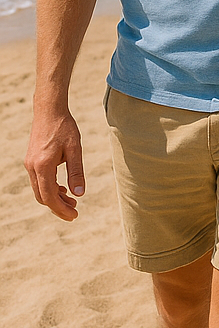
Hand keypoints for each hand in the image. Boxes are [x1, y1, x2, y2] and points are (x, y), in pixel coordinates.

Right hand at [25, 106, 85, 220]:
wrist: (49, 111)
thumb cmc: (64, 127)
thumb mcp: (75, 149)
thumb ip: (76, 172)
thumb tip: (80, 193)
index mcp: (43, 166)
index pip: (50, 196)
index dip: (61, 209)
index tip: (74, 216)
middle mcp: (32, 168)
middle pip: (43, 196)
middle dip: (58, 206)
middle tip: (75, 212)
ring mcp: (30, 165)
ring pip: (40, 190)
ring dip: (54, 198)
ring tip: (72, 201)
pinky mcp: (31, 161)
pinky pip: (39, 181)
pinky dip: (50, 188)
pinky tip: (63, 189)